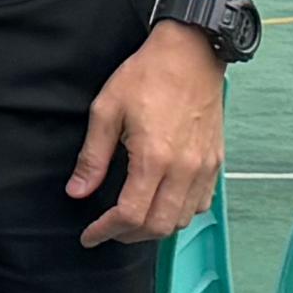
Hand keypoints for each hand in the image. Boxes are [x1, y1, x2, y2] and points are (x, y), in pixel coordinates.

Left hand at [69, 21, 225, 246]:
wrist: (191, 55)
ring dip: (154, 228)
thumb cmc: (146, 77)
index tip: (90, 236)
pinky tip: (161, 204)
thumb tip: (77, 191)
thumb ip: (92, 157)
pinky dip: (180, 214)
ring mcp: (204, 168)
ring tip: (130, 221)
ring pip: (182, 219)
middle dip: (128, 236)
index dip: (106, 231)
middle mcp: (185, 169)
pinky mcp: (215, 162)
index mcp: (154, 158)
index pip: (131, 214)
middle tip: (106, 231)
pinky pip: (201, 204)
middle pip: (159, 226)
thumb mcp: (106, 110)